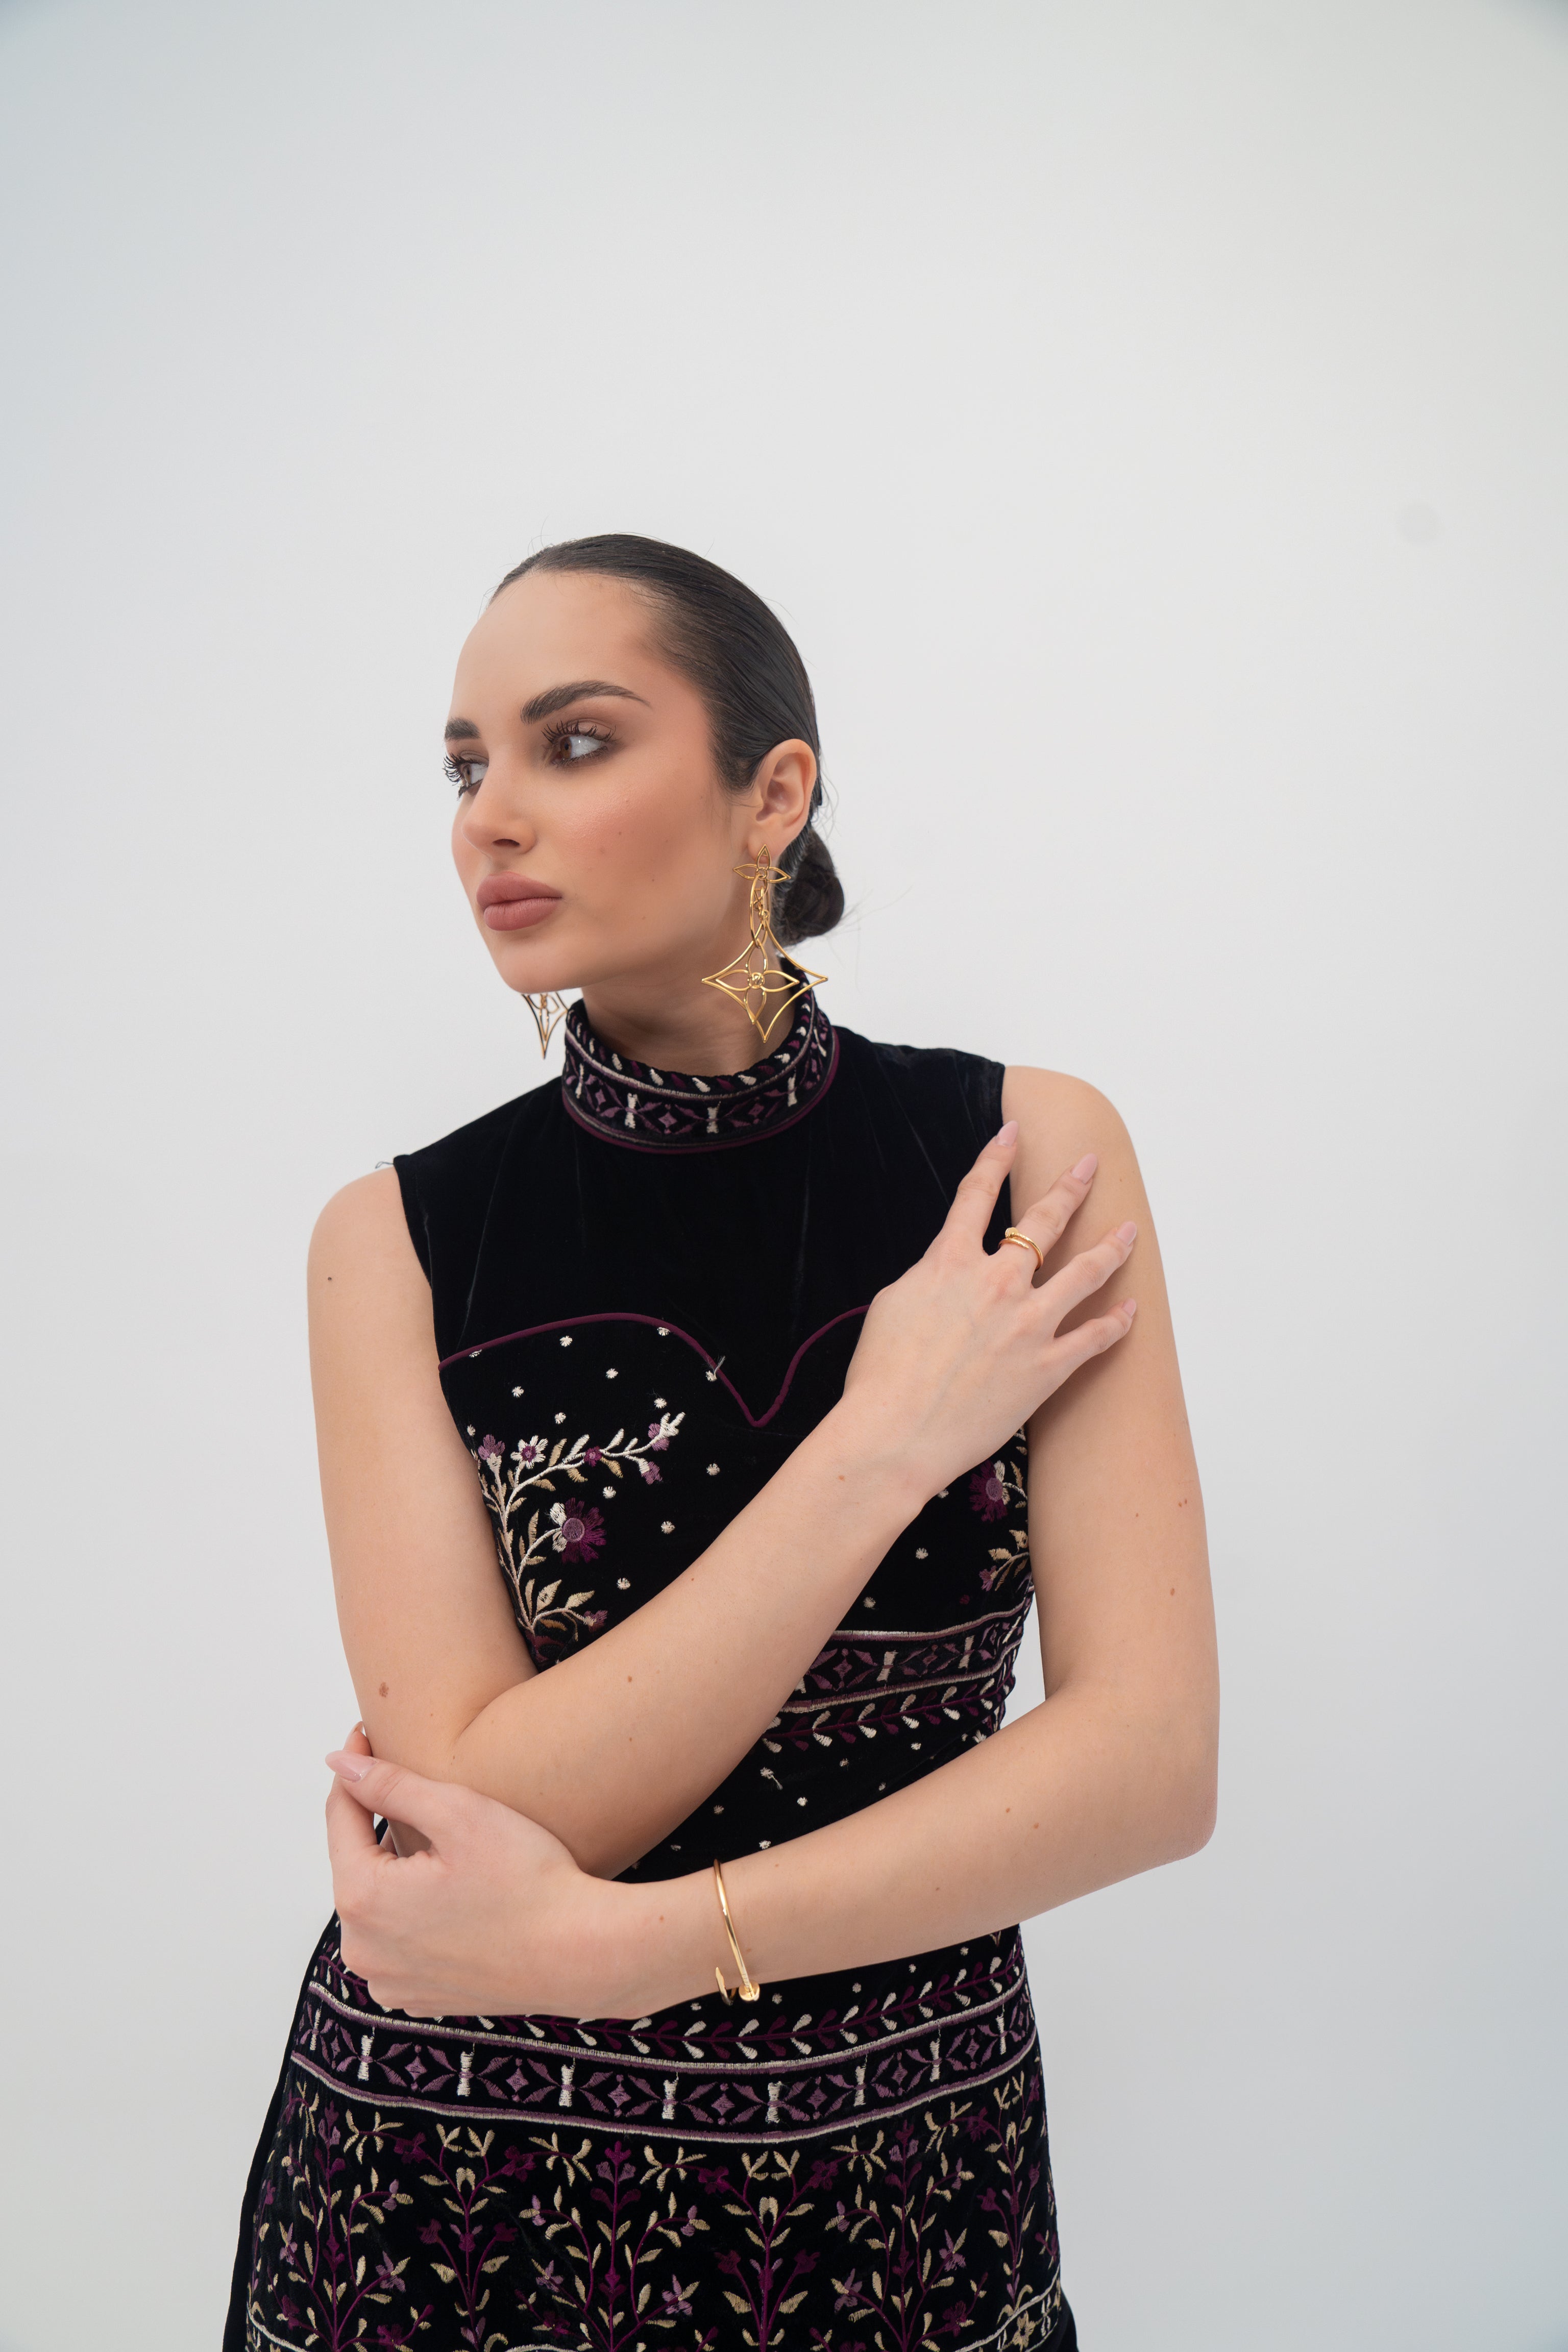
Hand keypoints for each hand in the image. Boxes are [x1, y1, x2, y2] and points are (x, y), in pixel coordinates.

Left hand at [324, 1726, 633, 2019]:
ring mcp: (388, 1981)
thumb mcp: (458, 1813)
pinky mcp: (416, 1998)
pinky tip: (451, 1894)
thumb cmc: (528, 1880)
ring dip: (396, 1870)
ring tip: (441, 1844)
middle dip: (378, 1824)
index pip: (340, 1817)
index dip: (355, 1771)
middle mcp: (363, 1950)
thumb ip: (389, 1784)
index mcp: (363, 1900)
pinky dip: (413, 1913)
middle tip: (419, 1791)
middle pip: (357, 1863)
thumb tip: (339, 1761)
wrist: (582, 1953)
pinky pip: (398, 1942)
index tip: (366, 1734)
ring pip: (377, 1904)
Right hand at [839, 1123, 1137, 1502]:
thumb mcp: (892, 1305)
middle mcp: (997, 1283)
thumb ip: (929, 1278)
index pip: (977, 1194)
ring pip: (1085, 1272)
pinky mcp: (1048, 1368)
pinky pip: (1095, 1337)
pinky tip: (1131, 1310)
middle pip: (1044, 1221)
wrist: (895, 1433)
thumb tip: (948, 1273)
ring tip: (1129, 1230)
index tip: (1013, 1132)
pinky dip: (1117, 1323)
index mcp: (950, 1263)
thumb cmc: (880, 1377)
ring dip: (1111, 1247)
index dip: (995, 1157)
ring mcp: (1029, 1324)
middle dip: (1070, 1186)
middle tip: (1089, 1164)